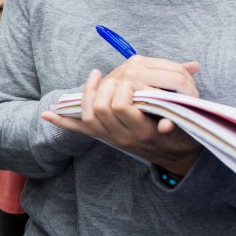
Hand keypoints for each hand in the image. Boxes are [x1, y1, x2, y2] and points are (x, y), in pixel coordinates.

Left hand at [41, 56, 202, 173]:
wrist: (175, 158)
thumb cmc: (184, 136)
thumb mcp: (188, 123)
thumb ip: (180, 109)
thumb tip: (181, 92)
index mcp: (143, 131)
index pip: (120, 106)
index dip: (123, 88)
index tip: (131, 78)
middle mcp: (123, 137)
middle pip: (101, 109)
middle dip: (105, 89)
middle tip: (116, 77)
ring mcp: (111, 138)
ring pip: (88, 117)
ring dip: (87, 95)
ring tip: (96, 78)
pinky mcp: (103, 136)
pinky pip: (78, 131)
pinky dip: (62, 122)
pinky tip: (47, 114)